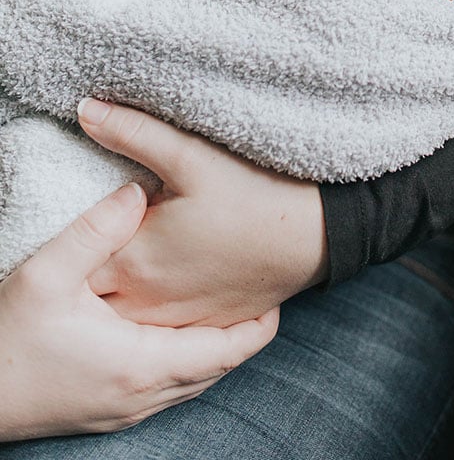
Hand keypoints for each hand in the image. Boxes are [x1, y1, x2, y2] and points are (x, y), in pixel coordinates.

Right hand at [0, 183, 278, 440]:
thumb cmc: (7, 341)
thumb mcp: (46, 276)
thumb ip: (96, 231)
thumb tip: (136, 190)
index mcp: (140, 363)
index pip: (223, 351)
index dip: (256, 327)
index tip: (276, 296)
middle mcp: (141, 395)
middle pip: (215, 369)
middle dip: (242, 336)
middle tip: (260, 297)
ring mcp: (124, 410)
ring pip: (192, 382)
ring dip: (215, 351)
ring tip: (230, 312)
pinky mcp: (107, 413)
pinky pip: (167, 389)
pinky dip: (187, 364)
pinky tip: (179, 338)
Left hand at [78, 99, 328, 327]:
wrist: (319, 234)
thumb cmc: (256, 193)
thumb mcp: (191, 154)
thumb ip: (133, 132)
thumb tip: (84, 110)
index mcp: (135, 259)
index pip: (75, 259)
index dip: (72, 238)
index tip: (79, 215)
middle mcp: (149, 300)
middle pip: (94, 295)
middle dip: (87, 270)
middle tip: (101, 236)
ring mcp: (178, 319)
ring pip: (124, 319)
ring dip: (117, 294)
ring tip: (127, 260)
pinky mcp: (207, 323)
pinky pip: (160, 329)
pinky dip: (150, 311)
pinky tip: (161, 284)